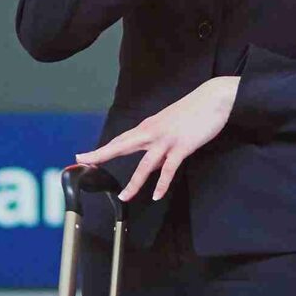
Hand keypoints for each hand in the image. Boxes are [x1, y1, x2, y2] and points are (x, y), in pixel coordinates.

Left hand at [76, 76, 239, 200]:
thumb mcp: (169, 127)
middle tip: (83, 161)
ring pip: (145, 164)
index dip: (102, 149)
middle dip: (101, 154)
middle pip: (121, 146)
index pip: (120, 140)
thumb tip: (153, 167)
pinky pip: (169, 168)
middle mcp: (152, 132)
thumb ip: (159, 148)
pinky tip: (157, 195)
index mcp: (148, 127)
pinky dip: (163, 183)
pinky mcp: (182, 146)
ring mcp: (166, 139)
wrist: (213, 98)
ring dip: (134, 182)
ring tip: (124, 197)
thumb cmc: (193, 111)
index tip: (84, 156)